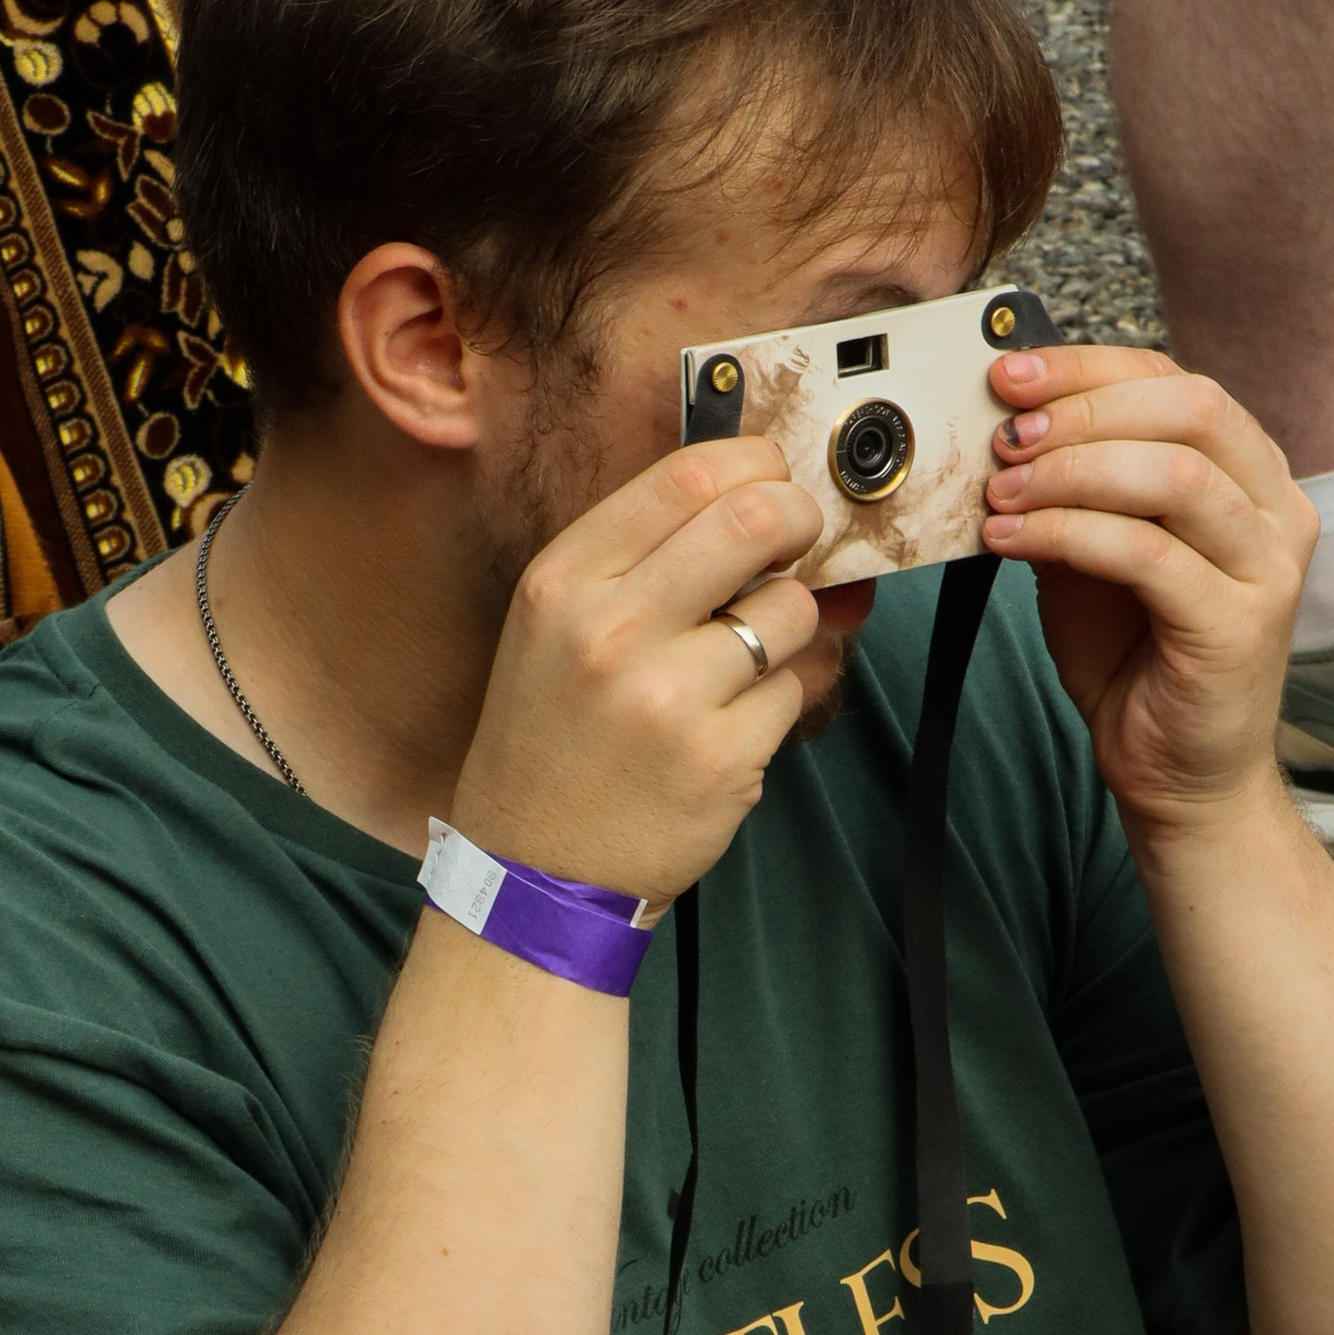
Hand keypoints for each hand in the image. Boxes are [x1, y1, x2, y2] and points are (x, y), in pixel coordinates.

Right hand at [453, 438, 823, 903]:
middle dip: (799, 520)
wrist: (534, 869)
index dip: (753, 464)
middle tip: (798, 542)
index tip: (772, 480)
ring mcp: (667, 697)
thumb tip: (769, 497)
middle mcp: (610, 630)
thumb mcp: (559, 625)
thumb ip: (647, 558)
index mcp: (564, 581)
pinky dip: (782, 698)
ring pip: (791, 609)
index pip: (684, 478)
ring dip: (789, 625)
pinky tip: (732, 724)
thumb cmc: (555, 736)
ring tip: (741, 662)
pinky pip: (796, 689)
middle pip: (755, 520)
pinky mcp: (720, 759)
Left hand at [982, 346, 1314, 838]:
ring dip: (1071, 473)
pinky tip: (1012, 542)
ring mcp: (1269, 567)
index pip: (1176, 382)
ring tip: (1002, 495)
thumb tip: (1003, 420)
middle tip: (1006, 437)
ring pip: (1174, 474)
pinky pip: (1149, 553)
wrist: (1177, 773)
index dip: (1088, 368)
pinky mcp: (1240, 624)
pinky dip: (1069, 534)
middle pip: (1190, 408)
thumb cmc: (1135, 656)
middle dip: (1082, 411)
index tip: (1008, 375)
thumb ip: (1072, 485)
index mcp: (1249, 474)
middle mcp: (1276, 509)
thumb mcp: (1091, 548)